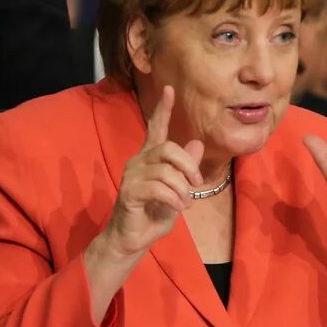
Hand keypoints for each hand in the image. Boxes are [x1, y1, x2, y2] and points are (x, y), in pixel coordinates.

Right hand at [100, 85, 204, 259]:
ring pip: (166, 171)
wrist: (135, 238)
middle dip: (188, 166)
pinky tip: (178, 208)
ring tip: (185, 202)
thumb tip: (197, 143)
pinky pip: (159, 188)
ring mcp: (132, 176)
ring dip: (182, 189)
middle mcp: (139, 161)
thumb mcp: (179, 189)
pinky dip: (175, 199)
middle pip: (168, 148)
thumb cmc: (156, 212)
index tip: (169, 89)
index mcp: (151, 158)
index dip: (163, 109)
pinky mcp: (129, 192)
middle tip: (196, 184)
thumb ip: (186, 168)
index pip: (156, 128)